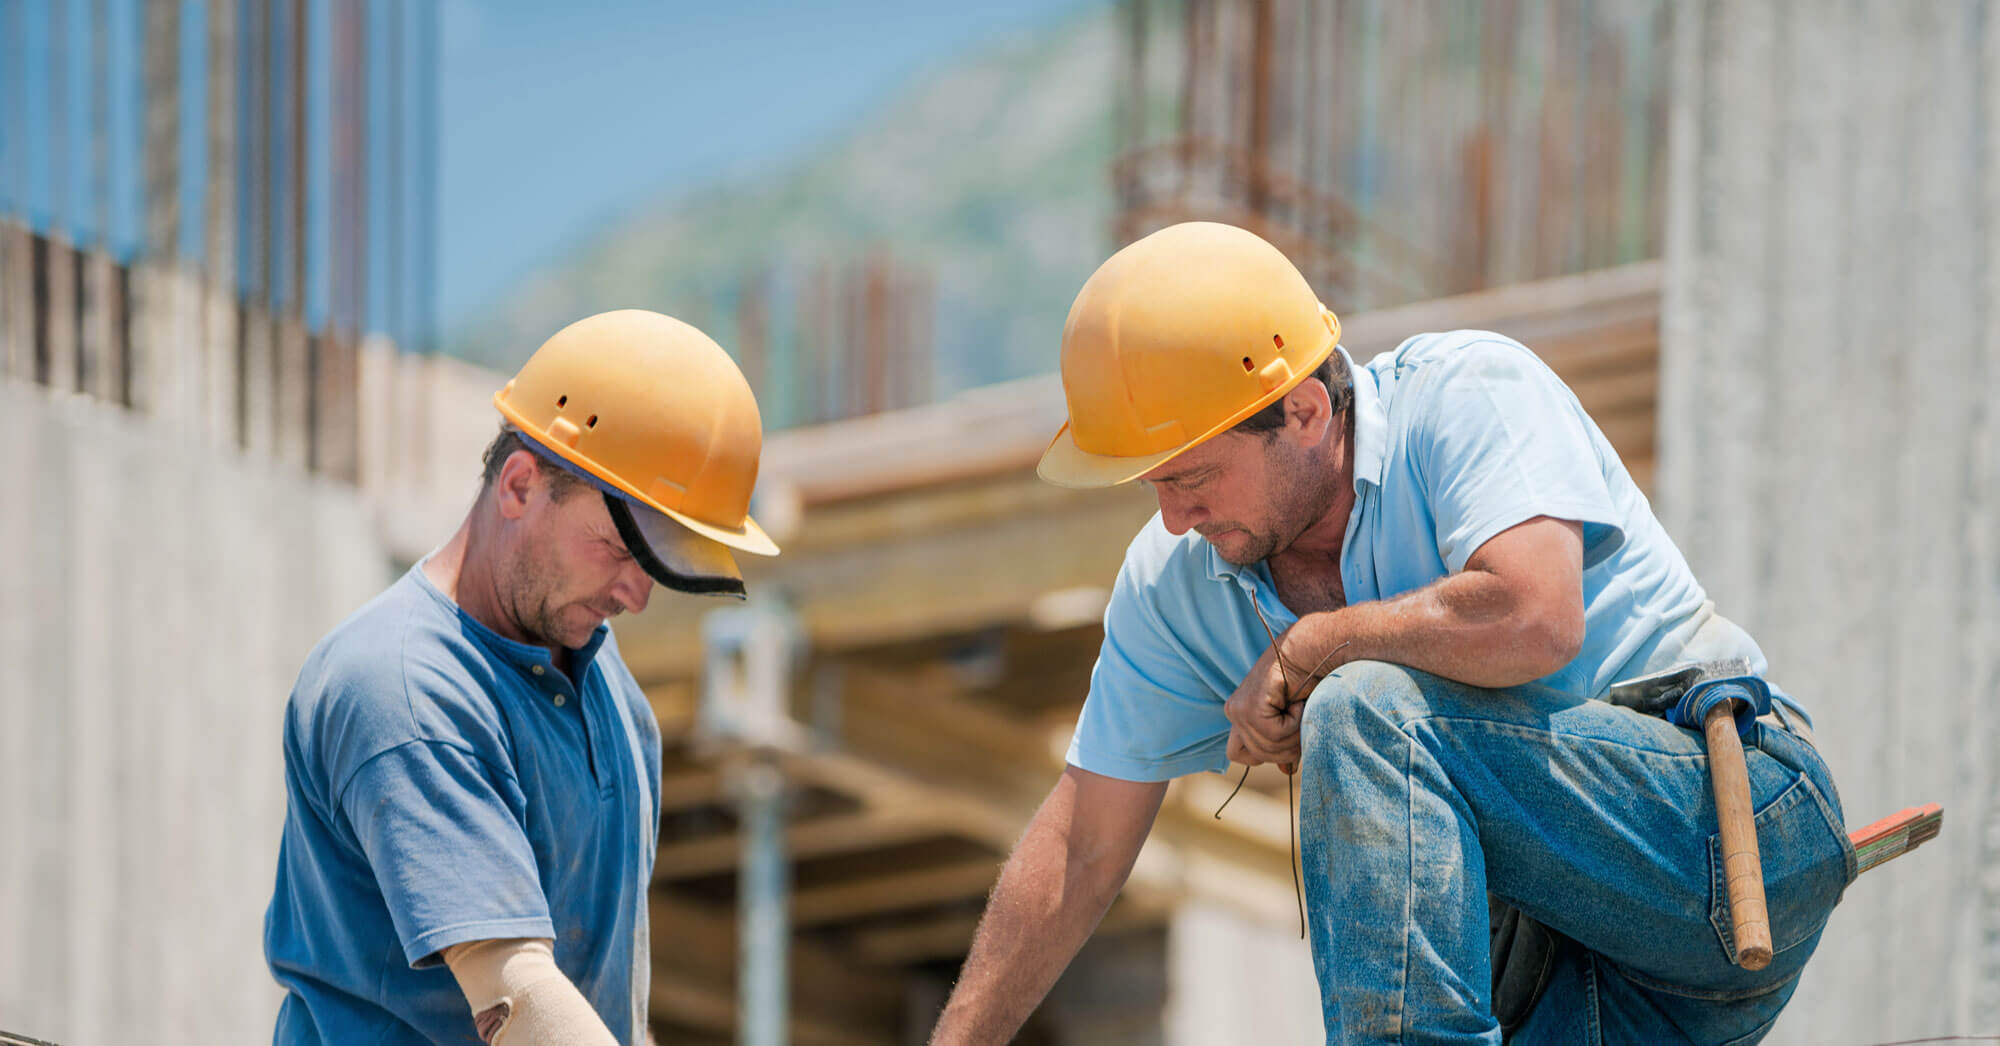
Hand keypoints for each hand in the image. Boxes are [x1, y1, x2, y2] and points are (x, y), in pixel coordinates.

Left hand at [1223, 643, 1304, 771]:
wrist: (1308, 652)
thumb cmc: (1305, 682)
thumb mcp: (1293, 720)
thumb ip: (1285, 744)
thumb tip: (1287, 771)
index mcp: (1239, 716)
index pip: (1238, 755)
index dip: (1265, 754)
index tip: (1287, 740)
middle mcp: (1233, 713)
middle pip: (1259, 757)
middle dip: (1287, 748)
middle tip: (1301, 723)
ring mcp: (1238, 710)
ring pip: (1269, 748)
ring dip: (1295, 734)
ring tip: (1300, 709)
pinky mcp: (1249, 706)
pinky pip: (1275, 734)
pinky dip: (1294, 723)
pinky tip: (1296, 702)